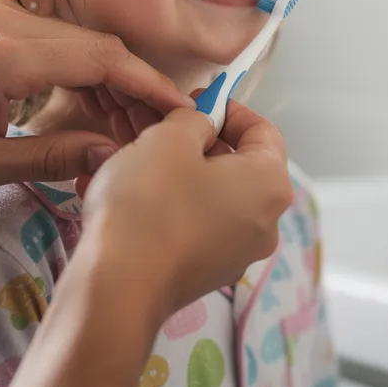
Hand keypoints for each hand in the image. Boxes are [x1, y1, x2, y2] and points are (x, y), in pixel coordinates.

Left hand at [0, 0, 193, 191]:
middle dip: (135, 88)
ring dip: (110, 80)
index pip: (98, 59)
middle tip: (161, 132)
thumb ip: (50, 157)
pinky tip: (91, 108)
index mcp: (0, 56)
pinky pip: (54, 39)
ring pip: (79, 40)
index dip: (147, 85)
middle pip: (95, 46)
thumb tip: (114, 155)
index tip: (182, 110)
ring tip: (129, 128)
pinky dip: (81, 70)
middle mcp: (2, 22)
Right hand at [76, 103, 291, 317]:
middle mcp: (266, 223)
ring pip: (212, 196)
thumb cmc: (150, 205)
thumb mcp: (170, 138)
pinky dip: (169, 206)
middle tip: (159, 129)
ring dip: (178, 173)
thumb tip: (200, 124)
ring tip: (135, 161)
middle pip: (238, 165)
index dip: (228, 108)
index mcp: (270, 185)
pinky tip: (129, 198)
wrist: (117, 287)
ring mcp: (237, 254)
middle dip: (199, 142)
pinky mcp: (207, 273)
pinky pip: (194, 225)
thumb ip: (193, 119)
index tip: (196, 100)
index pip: (263, 130)